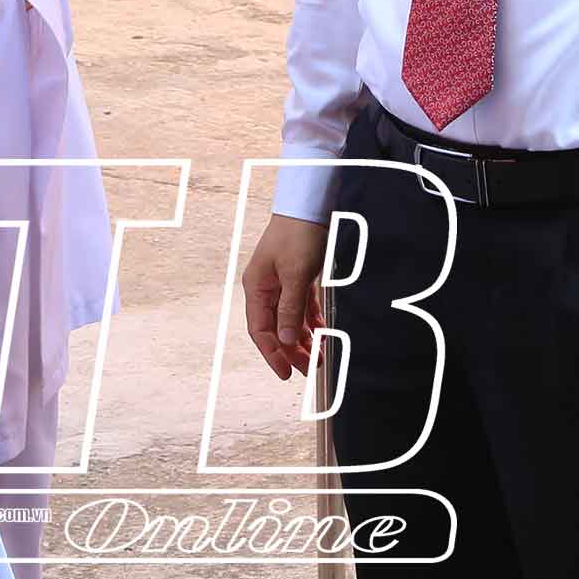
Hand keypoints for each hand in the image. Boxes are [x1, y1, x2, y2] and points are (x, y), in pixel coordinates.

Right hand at [240, 214, 329, 380]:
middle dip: (292, 350)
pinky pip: (303, 307)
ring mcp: (282, 283)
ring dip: (304, 338)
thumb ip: (290, 309)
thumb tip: (283, 339)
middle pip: (276, 328)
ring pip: (291, 319)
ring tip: (319, 356)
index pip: (260, 330)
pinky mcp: (298, 277)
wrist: (310, 205)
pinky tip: (322, 333)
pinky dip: (312, 321)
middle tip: (309, 369)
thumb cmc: (298, 234)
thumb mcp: (295, 275)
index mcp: (257, 287)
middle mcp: (266, 288)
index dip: (272, 354)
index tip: (286, 373)